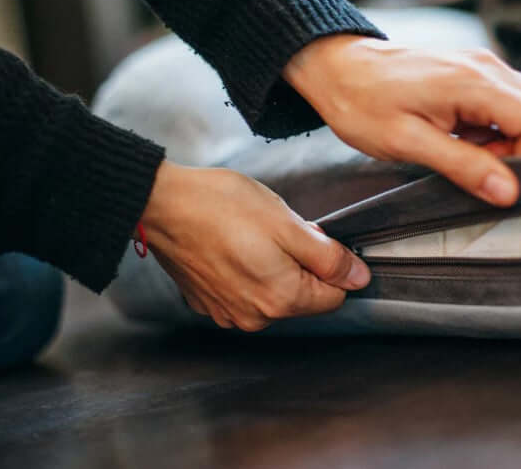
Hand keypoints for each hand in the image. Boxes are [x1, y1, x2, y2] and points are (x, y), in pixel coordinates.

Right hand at [138, 160, 370, 329]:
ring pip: (274, 292)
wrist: (162, 204)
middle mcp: (255, 316)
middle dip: (300, 264)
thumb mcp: (288, 224)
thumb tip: (358, 278)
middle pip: (303, 296)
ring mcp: (228, 312)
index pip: (334, 296)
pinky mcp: (209, 302)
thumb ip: (328, 257)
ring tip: (250, 235)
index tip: (310, 239)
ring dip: (272, 266)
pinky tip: (231, 245)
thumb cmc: (221, 207)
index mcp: (281, 299)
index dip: (330, 263)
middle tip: (276, 231)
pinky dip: (246, 270)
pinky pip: (244, 290)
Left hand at [283, 35, 520, 205]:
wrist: (338, 67)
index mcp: (475, 83)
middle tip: (479, 160)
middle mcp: (488, 67)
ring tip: (464, 146)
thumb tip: (509, 192)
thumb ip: (463, 166)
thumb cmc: (363, 104)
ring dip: (511, 136)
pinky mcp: (475, 70)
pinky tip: (461, 133)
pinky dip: (497, 125)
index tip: (488, 171)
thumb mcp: (407, 144)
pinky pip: (510, 100)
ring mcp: (484, 65)